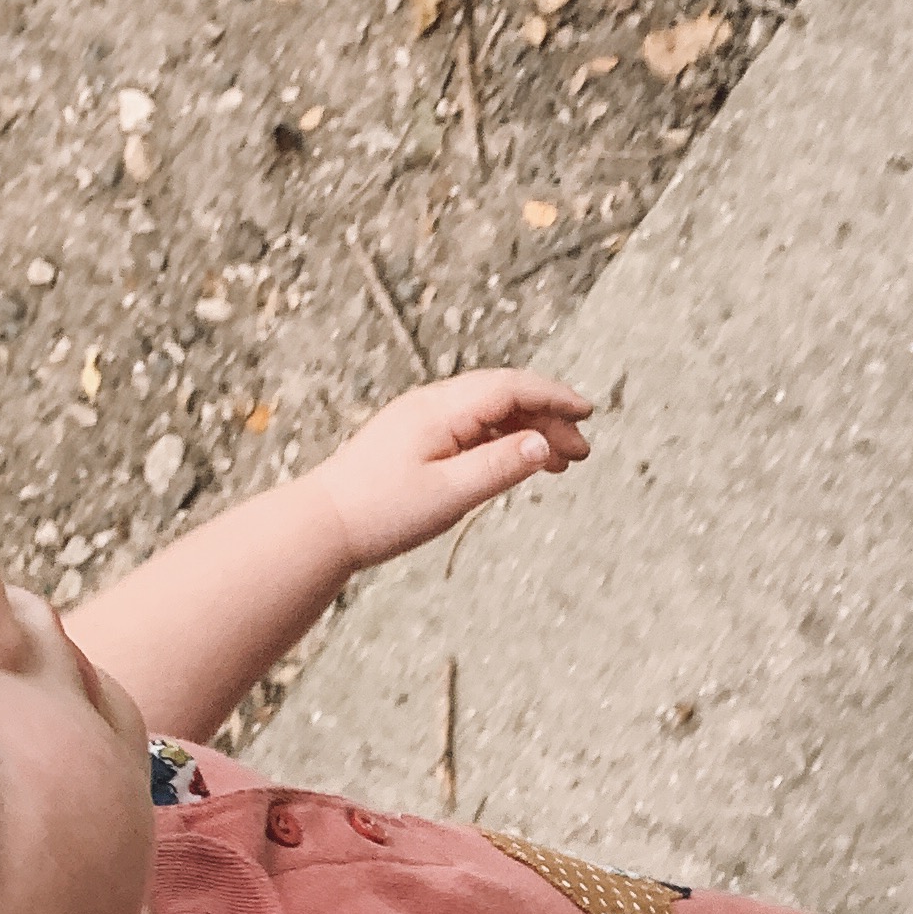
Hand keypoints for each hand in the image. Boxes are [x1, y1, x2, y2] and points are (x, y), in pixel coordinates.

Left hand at [304, 369, 592, 568]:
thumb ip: (500, 466)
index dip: (554, 397)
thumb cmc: (382, 512)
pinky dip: (503, 440)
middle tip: (582, 453)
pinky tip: (519, 461)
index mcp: (441, 411)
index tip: (588, 414)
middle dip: (549, 418)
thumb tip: (544, 442)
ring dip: (528, 430)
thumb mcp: (449, 494)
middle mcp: (432, 405)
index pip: (510, 388)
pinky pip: (471, 427)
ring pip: (489, 412)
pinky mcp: (416, 438)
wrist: (324, 525)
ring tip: (560, 462)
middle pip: (504, 396)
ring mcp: (422, 419)